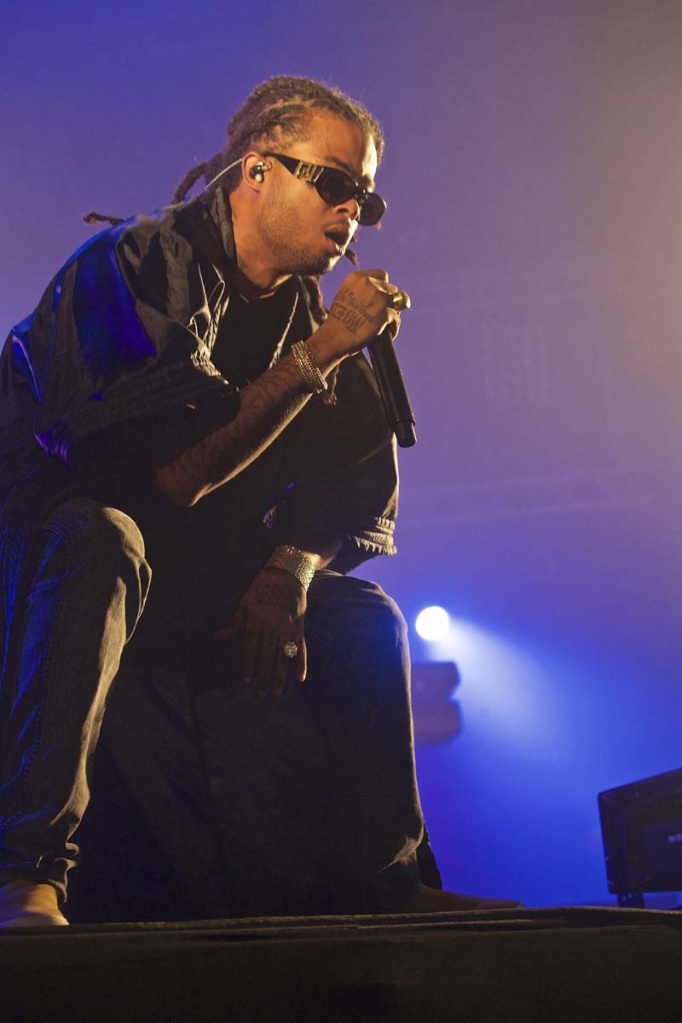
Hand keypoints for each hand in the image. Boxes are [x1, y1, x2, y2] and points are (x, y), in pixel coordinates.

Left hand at [215, 568, 306, 694]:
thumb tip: (218, 636)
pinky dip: (302, 664)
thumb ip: (235, 623)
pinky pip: (301, 649)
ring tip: (276, 691)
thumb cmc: (261, 588)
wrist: (287, 575)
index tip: (247, 681)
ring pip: (283, 656)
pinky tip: (300, 678)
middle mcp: (273, 626)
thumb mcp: (245, 602)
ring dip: (280, 675)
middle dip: (265, 676)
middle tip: (262, 693)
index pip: (251, 647)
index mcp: (257, 620)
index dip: (249, 664)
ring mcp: (288, 628)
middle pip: (268, 656)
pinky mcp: (299, 628)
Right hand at [315, 269, 401, 358]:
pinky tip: (388, 334)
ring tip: (387, 325)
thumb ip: (362, 291)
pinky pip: (396, 319)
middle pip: (391, 288)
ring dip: (394, 314)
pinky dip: (393, 328)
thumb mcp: (345, 296)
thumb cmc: (338, 321)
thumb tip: (384, 296)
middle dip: (389, 301)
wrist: (334, 337)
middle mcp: (368, 283)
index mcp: (357, 277)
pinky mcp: (384, 312)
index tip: (381, 297)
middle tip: (384, 314)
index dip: (383, 287)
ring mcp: (378, 297)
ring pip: (397, 303)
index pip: (382, 275)